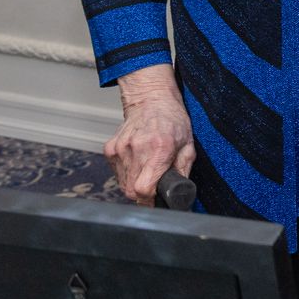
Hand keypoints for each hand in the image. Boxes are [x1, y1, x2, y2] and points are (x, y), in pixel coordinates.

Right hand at [104, 68, 194, 205]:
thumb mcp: (188, 145)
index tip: (158, 198)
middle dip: (144, 195)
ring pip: (123, 184)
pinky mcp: (110, 149)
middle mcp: (136, 149)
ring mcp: (120, 149)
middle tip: (155, 186)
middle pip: (131, 191)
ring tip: (147, 169)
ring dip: (135, 184)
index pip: (144, 189)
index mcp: (158, 149)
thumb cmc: (172, 120)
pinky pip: (117, 173)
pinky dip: (127, 174)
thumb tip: (180, 193)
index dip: (151, 199)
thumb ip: (183, 171)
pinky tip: (137, 162)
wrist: (150, 98)